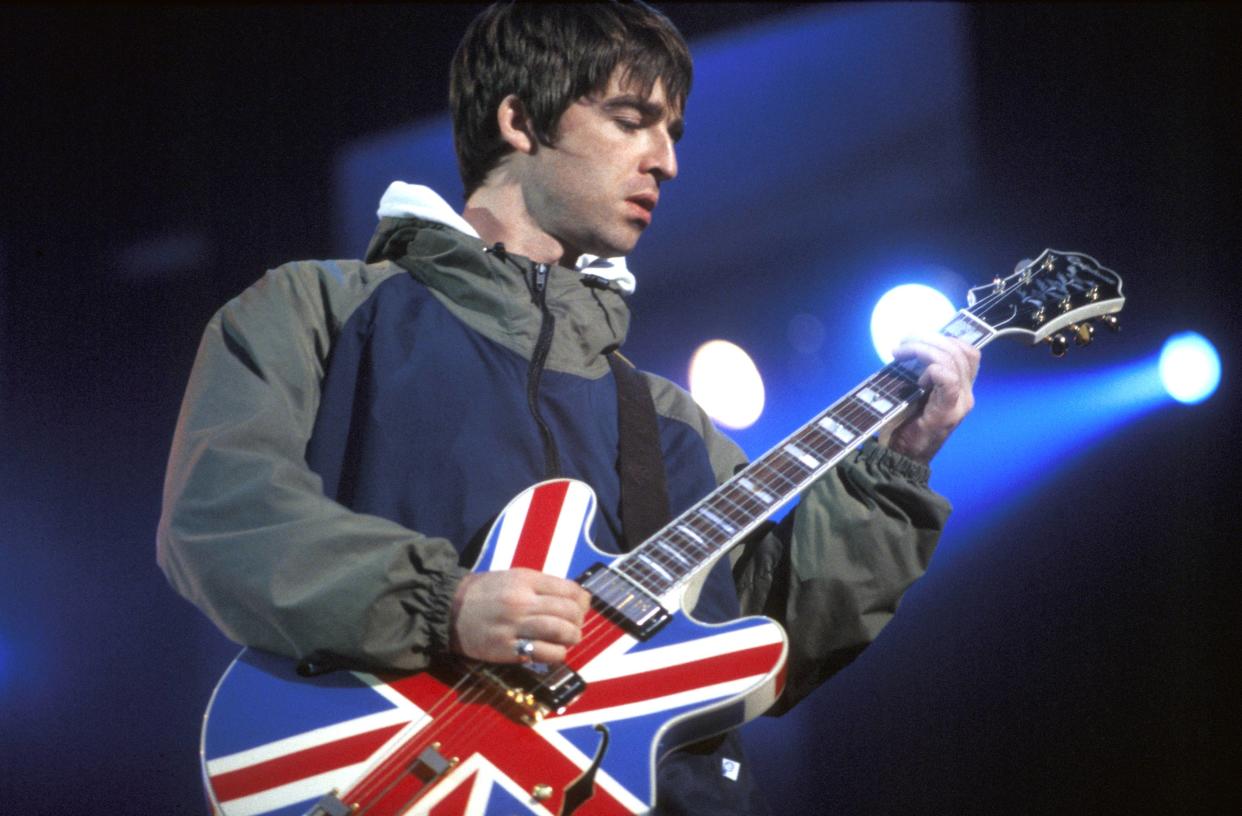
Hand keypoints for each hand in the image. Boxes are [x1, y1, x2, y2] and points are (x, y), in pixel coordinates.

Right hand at [449, 568, 590, 663]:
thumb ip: (542, 586)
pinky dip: (557, 654)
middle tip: (575, 626)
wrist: (449, 610)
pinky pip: (543, 653)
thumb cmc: (485, 592)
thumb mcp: (514, 577)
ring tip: (569, 639)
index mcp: (525, 580)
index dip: (583, 600)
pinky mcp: (507, 649)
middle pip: (568, 611)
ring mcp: (514, 626)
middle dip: (579, 621)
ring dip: (572, 637)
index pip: (569, 589)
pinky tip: (554, 652)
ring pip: (560, 632)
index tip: (581, 607)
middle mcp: (522, 601)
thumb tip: (575, 598)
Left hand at [883, 335, 979, 463]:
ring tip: (901, 352)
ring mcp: (960, 403)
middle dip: (929, 338)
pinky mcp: (948, 412)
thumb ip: (921, 372)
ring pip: (953, 360)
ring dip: (924, 349)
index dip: (944, 338)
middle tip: (902, 342)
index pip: (967, 351)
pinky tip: (918, 378)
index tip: (915, 339)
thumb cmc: (905, 424)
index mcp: (960, 387)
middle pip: (960, 350)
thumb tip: (908, 346)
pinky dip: (932, 370)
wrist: (904, 458)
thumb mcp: (915, 392)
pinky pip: (949, 380)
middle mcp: (966, 393)